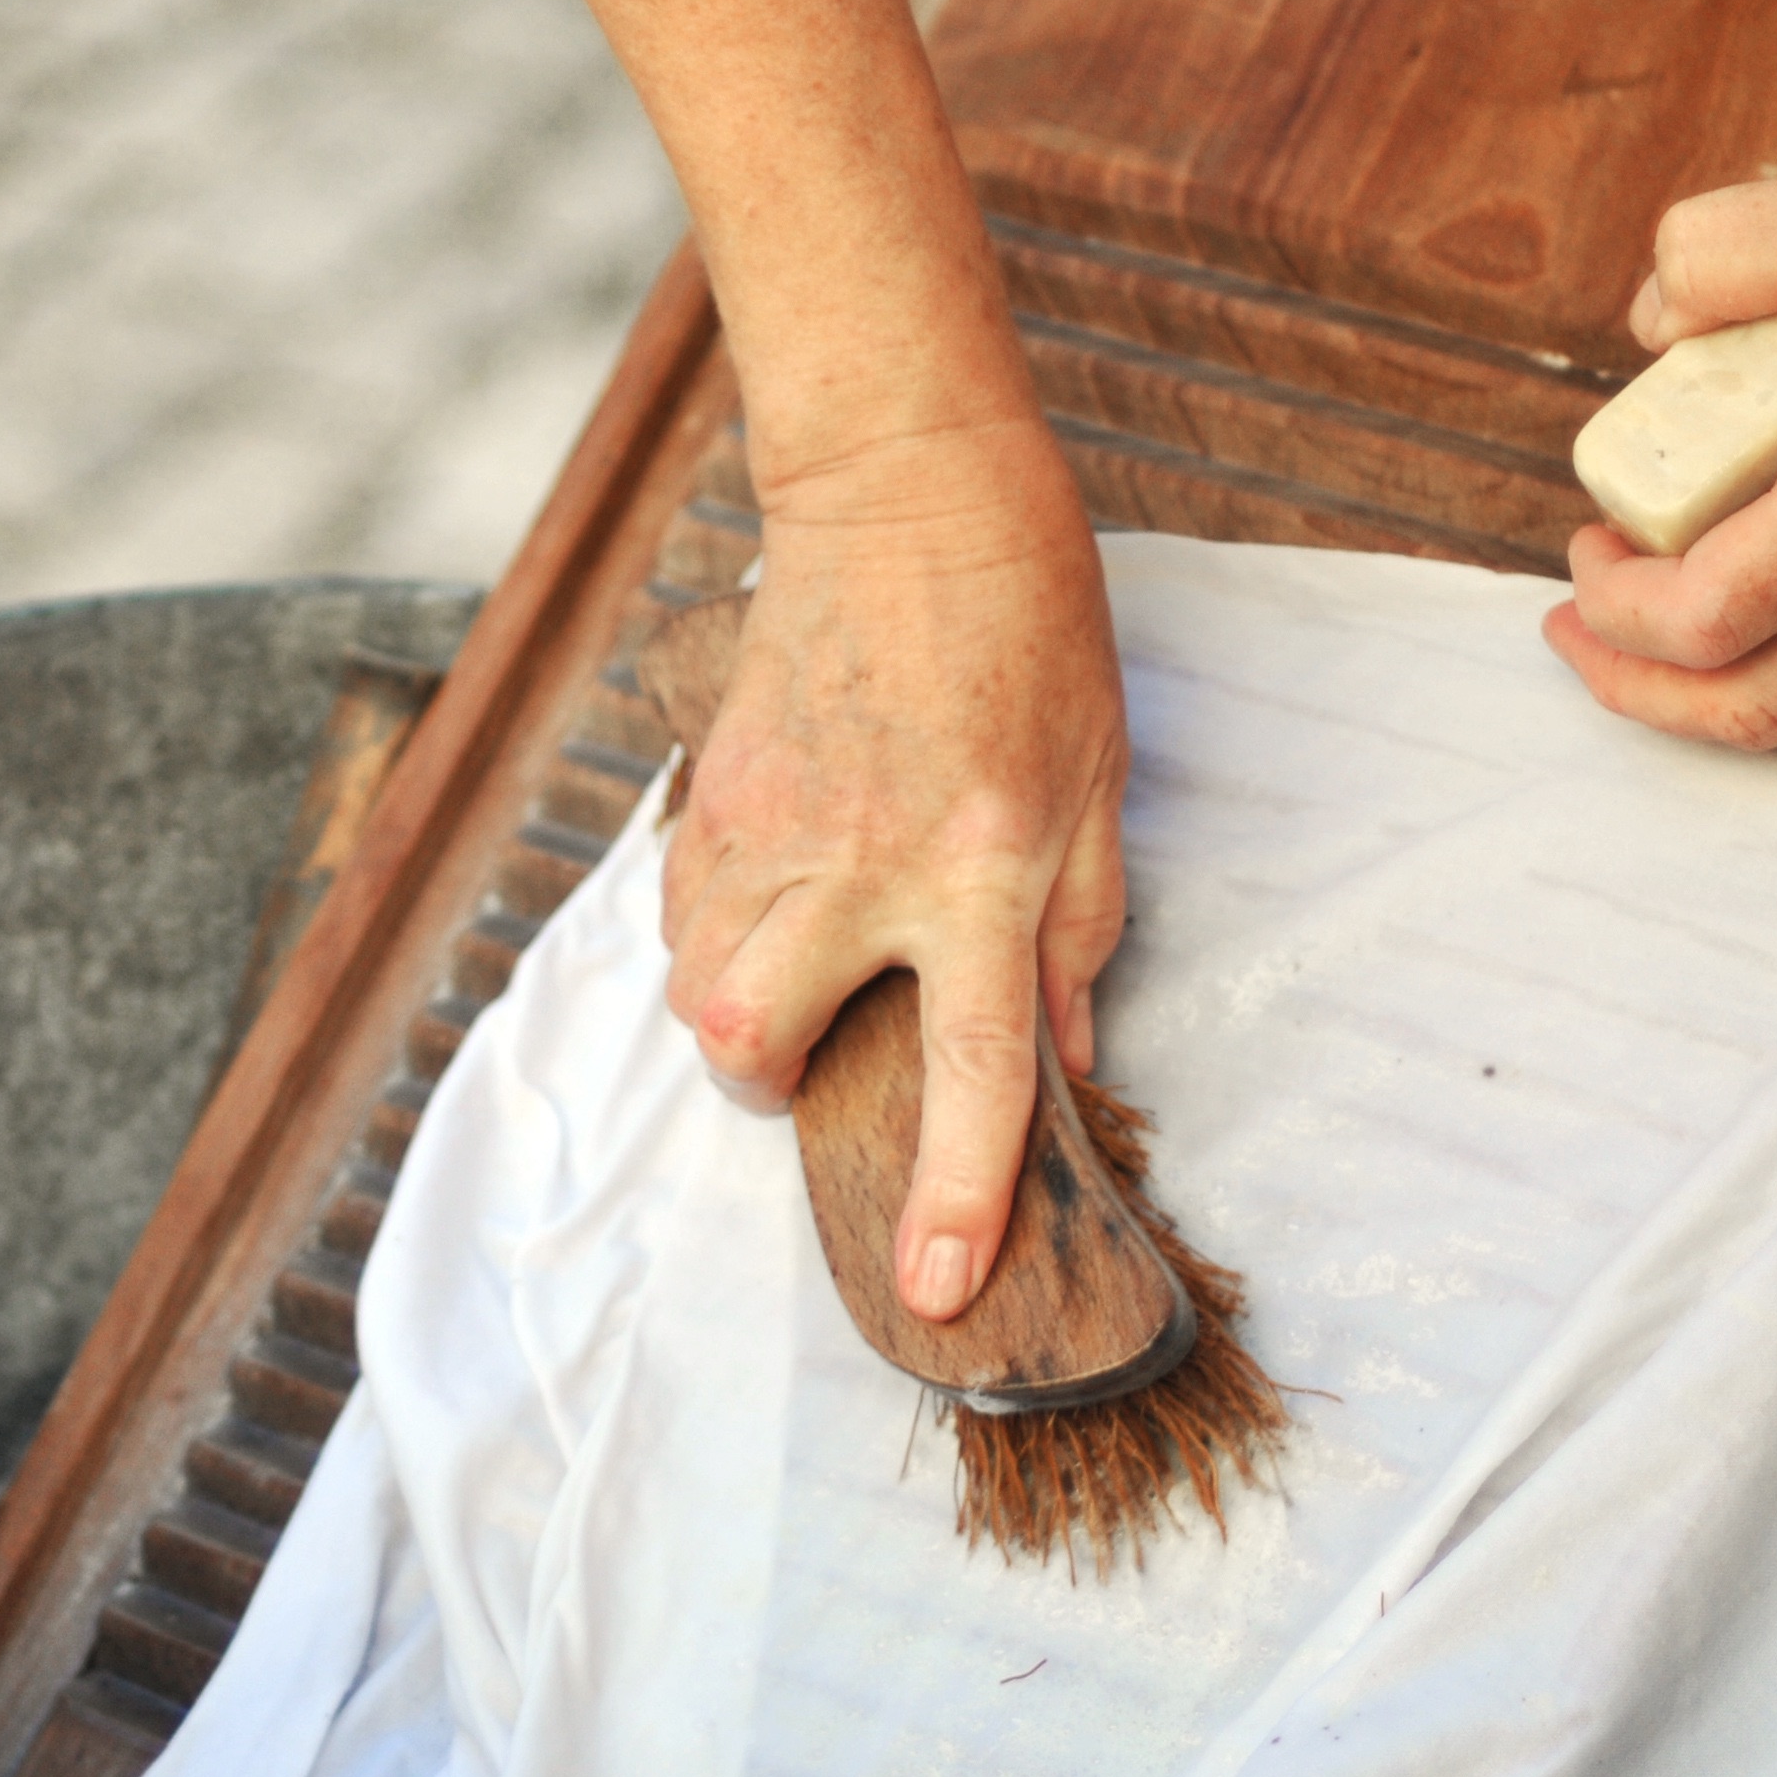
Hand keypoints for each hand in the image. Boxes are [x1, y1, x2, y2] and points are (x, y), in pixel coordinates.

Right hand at [659, 416, 1128, 1321]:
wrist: (906, 489)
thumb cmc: (1028, 628)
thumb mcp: (1097, 787)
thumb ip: (1075, 937)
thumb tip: (1062, 1065)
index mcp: (985, 866)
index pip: (974, 1068)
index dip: (954, 1193)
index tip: (932, 1287)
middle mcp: (863, 859)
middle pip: (755, 1040)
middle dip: (771, 1090)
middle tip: (821, 1060)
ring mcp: (768, 821)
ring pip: (694, 986)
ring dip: (736, 1017)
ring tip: (795, 978)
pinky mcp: (712, 786)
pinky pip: (679, 908)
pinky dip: (712, 937)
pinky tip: (768, 904)